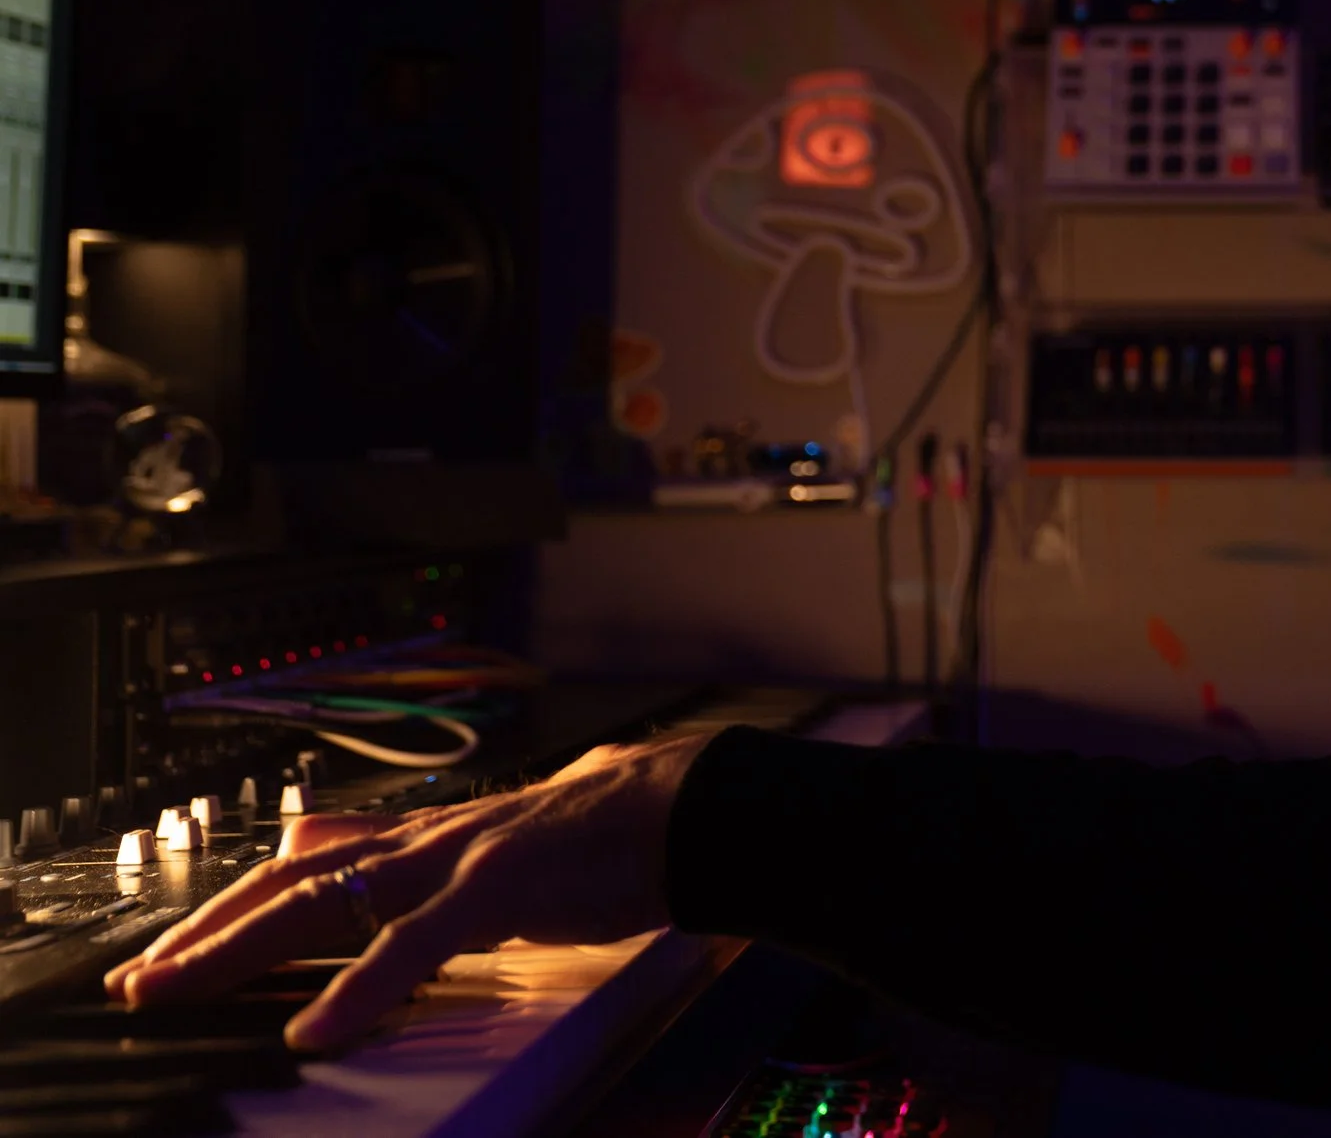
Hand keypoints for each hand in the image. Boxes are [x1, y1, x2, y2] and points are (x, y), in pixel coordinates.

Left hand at [103, 730, 715, 1052]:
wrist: (689, 806)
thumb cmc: (610, 834)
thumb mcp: (501, 848)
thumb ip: (430, 859)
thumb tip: (358, 856)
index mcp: (429, 840)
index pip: (303, 870)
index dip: (230, 910)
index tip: (168, 954)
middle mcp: (428, 840)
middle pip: (288, 885)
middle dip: (203, 934)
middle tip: (138, 983)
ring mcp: (457, 857)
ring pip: (323, 902)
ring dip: (238, 950)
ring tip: (176, 991)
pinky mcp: (498, 885)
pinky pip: (412, 943)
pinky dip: (359, 988)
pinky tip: (319, 1027)